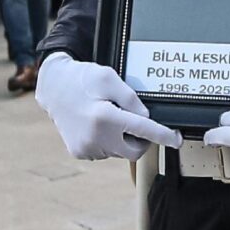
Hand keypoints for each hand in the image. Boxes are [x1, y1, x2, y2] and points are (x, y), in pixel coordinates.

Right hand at [35, 55, 177, 161]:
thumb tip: (147, 118)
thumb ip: (131, 99)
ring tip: (108, 117)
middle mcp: (95, 137)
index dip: (163, 135)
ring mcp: (86, 148)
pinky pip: (104, 152)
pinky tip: (97, 125)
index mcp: (105, 117)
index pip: (143, 130)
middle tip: (136, 122)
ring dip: (121, 139)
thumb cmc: (82, 78)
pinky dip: (108, 141)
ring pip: (118, 151)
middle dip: (140, 140)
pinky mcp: (79, 152)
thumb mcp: (109, 78)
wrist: (53, 87)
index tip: (176, 140)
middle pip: (133, 150)